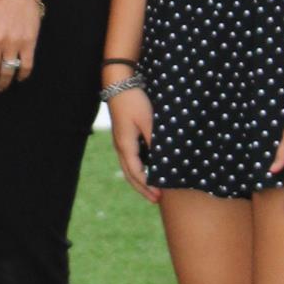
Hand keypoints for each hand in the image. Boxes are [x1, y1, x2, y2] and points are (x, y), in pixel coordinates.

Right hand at [107, 83, 158, 203]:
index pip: (136, 173)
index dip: (147, 186)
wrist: (118, 83)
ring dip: (140, 179)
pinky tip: (148, 168)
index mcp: (126, 145)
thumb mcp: (148, 120)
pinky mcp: (123, 135)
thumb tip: (164, 160)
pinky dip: (138, 168)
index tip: (159, 196)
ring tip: (152, 188)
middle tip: (156, 199)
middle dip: (142, 188)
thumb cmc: (133, 100)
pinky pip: (130, 158)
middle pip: (130, 174)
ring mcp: (120, 141)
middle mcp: (121, 146)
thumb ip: (155, 141)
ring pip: (129, 167)